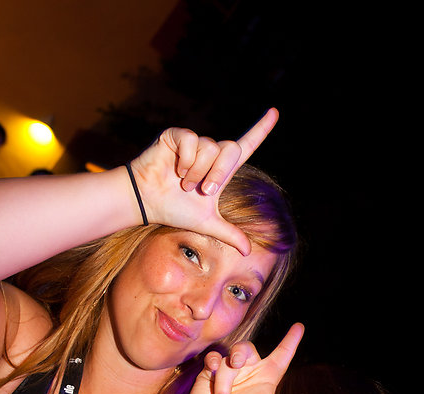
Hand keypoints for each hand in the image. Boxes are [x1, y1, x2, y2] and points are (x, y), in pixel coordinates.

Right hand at [130, 109, 278, 254]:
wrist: (148, 203)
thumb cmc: (175, 210)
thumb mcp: (207, 223)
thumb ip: (229, 233)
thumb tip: (248, 252)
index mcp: (221, 169)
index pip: (246, 145)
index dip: (261, 129)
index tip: (275, 112)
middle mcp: (210, 152)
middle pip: (231, 149)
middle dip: (219, 174)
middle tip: (204, 191)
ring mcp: (194, 142)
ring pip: (210, 147)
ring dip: (198, 171)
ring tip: (183, 183)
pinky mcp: (177, 135)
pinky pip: (192, 140)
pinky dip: (186, 160)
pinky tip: (175, 169)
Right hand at [178, 323, 320, 393]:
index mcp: (266, 381)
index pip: (282, 355)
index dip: (291, 340)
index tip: (300, 325)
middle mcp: (249, 374)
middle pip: (249, 348)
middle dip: (241, 353)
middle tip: (235, 364)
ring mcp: (230, 373)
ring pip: (230, 356)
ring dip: (225, 376)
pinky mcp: (211, 373)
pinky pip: (215, 356)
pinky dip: (213, 364)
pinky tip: (210, 374)